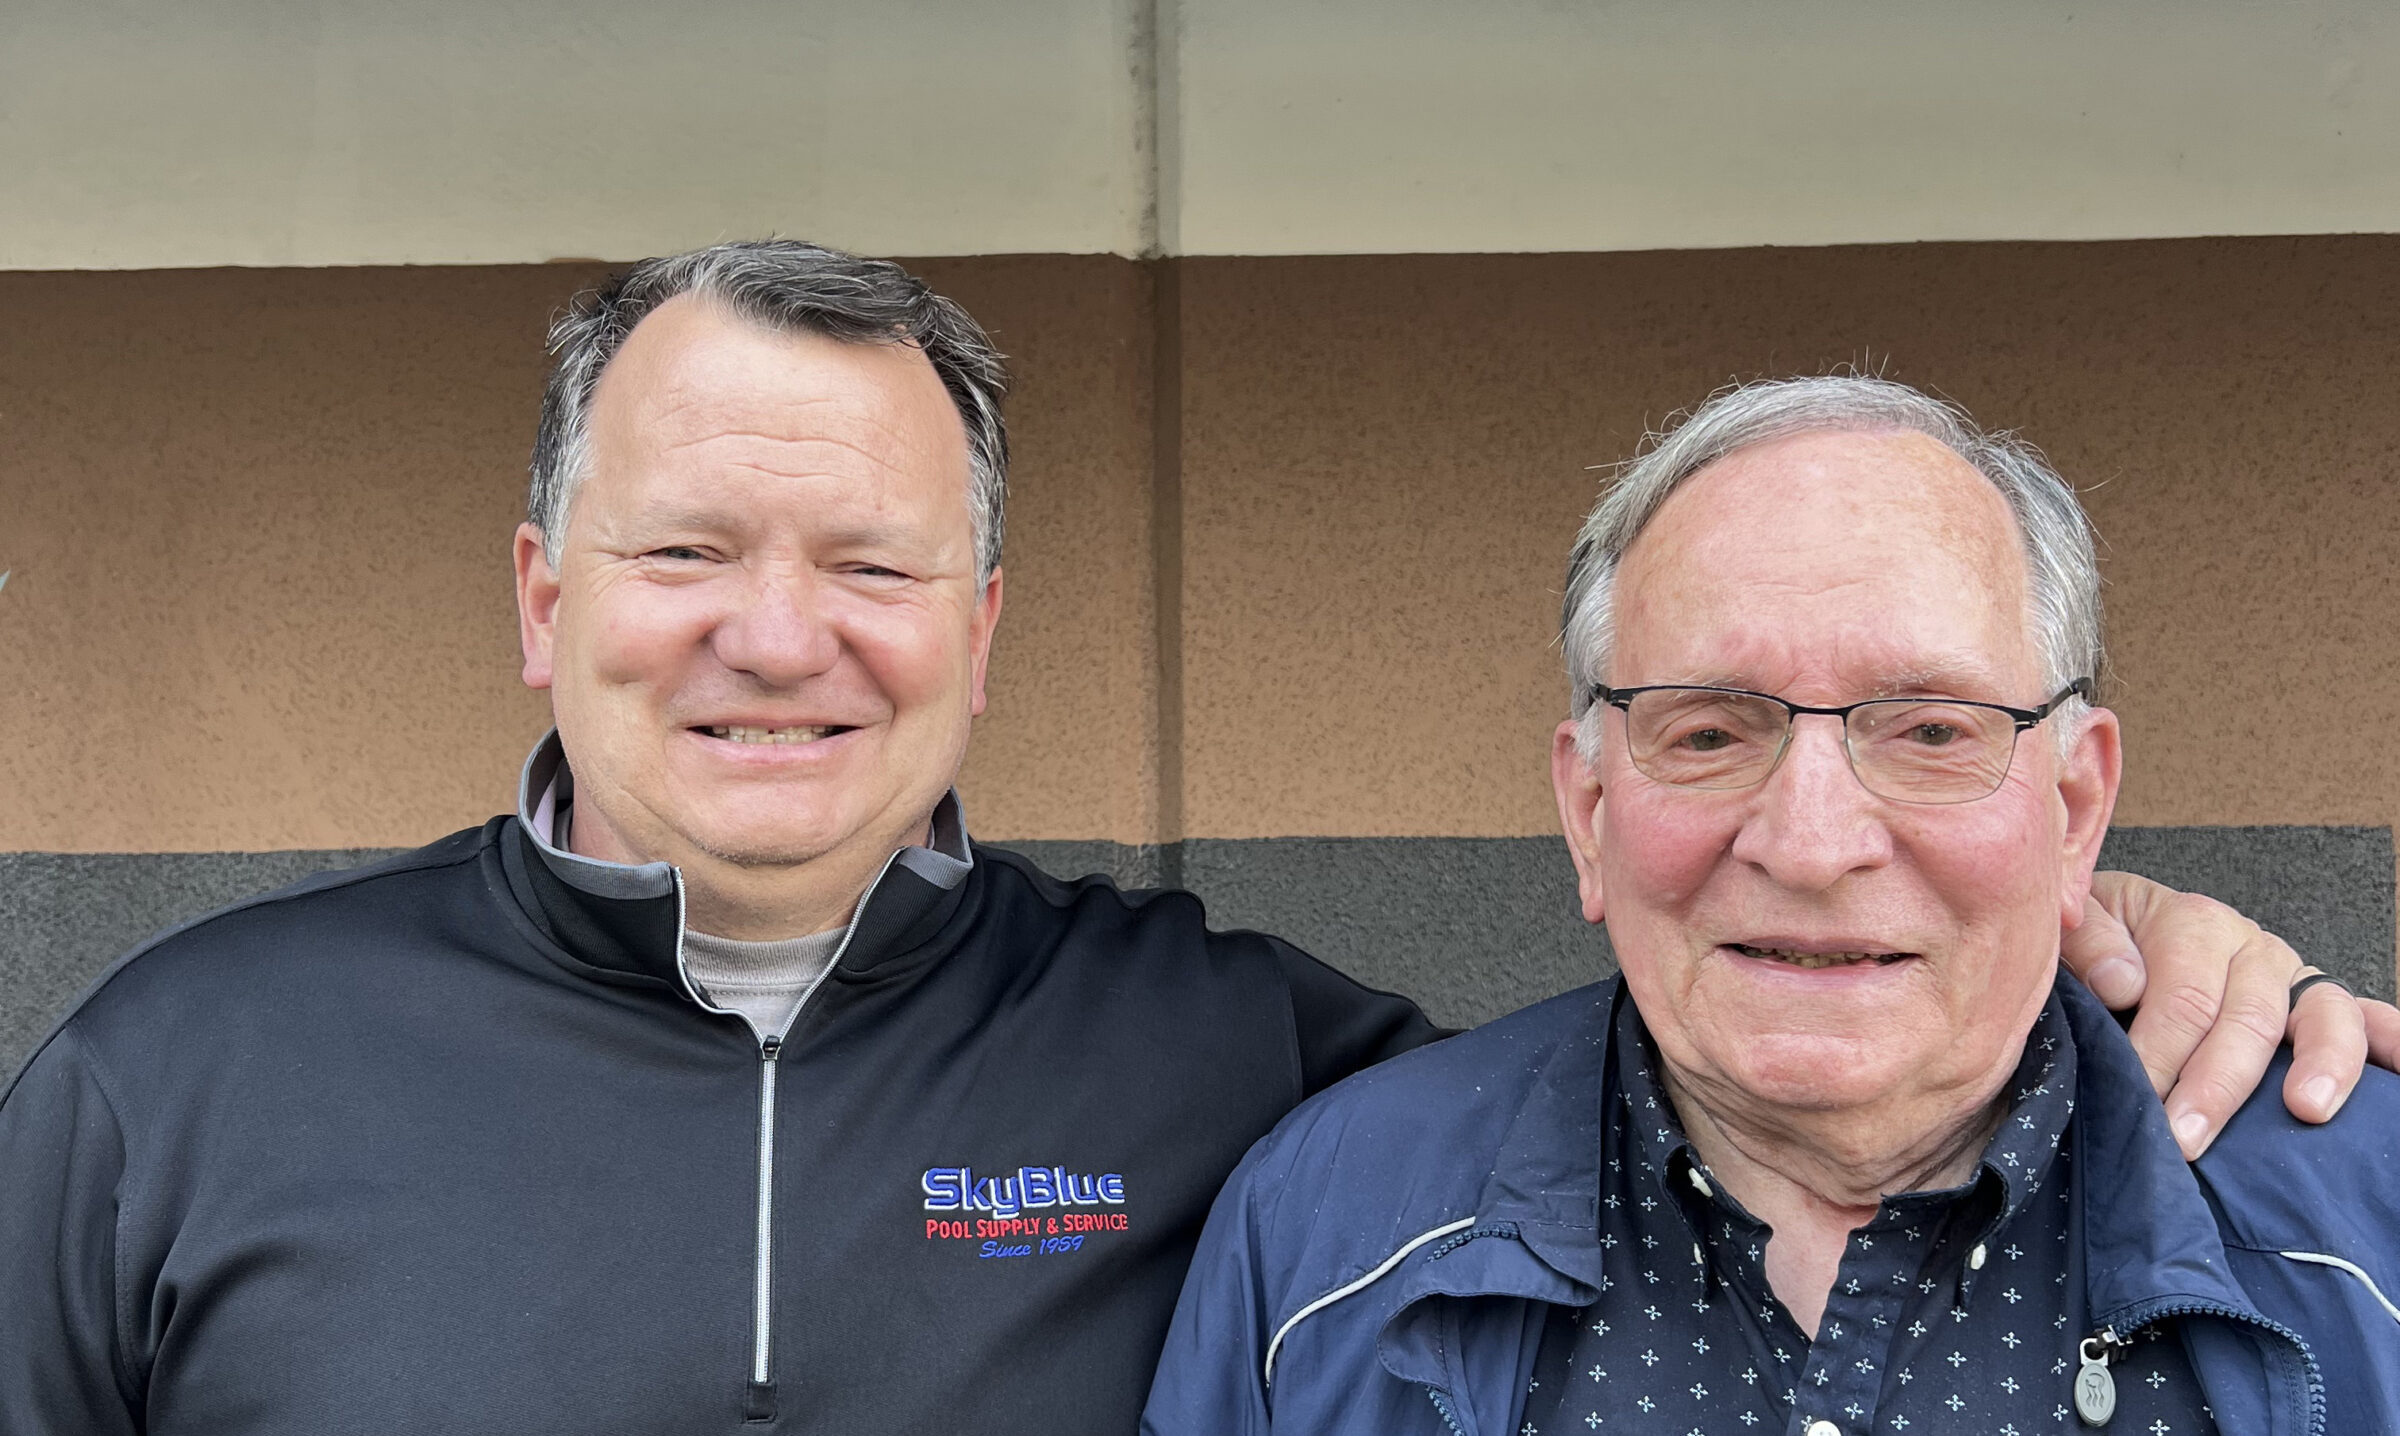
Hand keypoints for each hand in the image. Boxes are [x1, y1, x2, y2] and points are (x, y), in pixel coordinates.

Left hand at [2062, 871, 2397, 1158]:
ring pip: (2321, 1017)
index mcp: (2191, 922)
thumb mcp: (2077, 924)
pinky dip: (2390, 1040)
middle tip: (2184, 1139)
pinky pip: (2364, 1019)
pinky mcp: (2316, 1005)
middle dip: (2215, 1085)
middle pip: (2247, 1017)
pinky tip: (2399, 1069)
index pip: (2183, 995)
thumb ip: (2088, 943)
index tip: (2137, 1101)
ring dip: (2318, 1066)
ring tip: (2304, 1110)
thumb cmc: (2097, 941)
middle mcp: (2250, 947)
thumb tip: (2124, 984)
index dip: (2159, 1052)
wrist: (2117, 931)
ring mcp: (2290, 977)